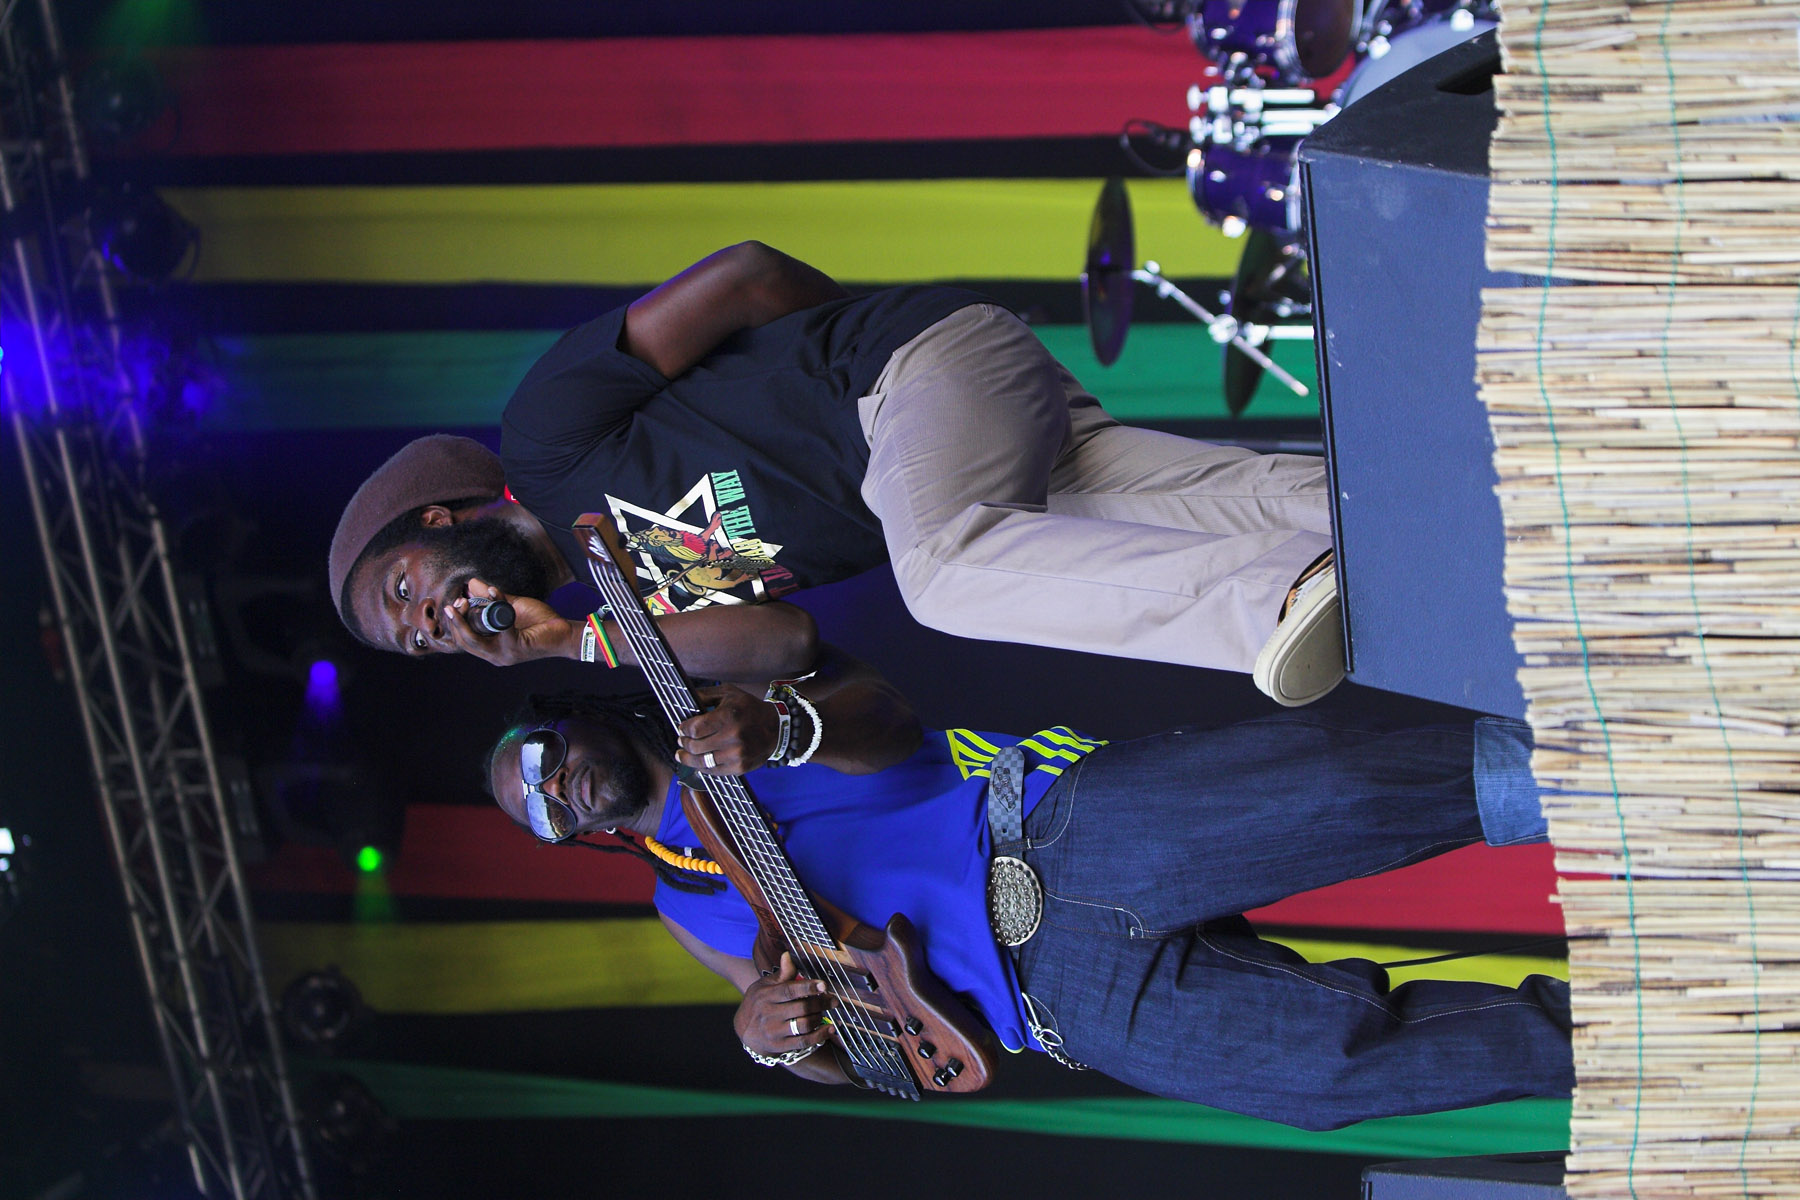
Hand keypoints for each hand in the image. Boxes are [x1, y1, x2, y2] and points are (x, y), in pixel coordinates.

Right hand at [441, 578, 577, 664]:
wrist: (566, 633)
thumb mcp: (512, 608)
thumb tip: (472, 584)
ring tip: (463, 601)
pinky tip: (495, 591)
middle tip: (455, 603)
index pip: (464, 641)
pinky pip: (500, 625)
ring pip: (474, 640)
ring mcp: (505, 654)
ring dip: (465, 620)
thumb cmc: (541, 622)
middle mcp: (495, 655)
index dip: (455, 624)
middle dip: (456, 622)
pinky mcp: (516, 647)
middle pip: (464, 642)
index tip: (454, 604)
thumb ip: (492, 599)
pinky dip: (496, 605)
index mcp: (492, 649)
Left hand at [676, 684, 778, 774]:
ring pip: (702, 762)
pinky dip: (702, 768)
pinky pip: (714, 771)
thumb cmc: (749, 709)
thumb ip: (705, 695)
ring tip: (682, 755)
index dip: (684, 729)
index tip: (681, 728)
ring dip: (688, 759)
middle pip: (696, 746)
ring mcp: (737, 754)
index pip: (695, 728)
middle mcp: (733, 736)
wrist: (776, 728)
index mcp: (729, 716)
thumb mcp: (729, 694)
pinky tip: (698, 763)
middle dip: (684, 744)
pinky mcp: (740, 767)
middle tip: (681, 741)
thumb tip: (685, 699)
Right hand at [734, 952, 833, 1056]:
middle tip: (834, 1000)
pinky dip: (819, 1036)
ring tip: (824, 1013)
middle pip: (801, 1008)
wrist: (744, 1029)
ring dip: (819, 1018)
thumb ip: (782, 974)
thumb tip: (788, 955)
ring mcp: (773, 1031)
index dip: (808, 987)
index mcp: (766, 995)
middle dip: (821, 1003)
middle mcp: (769, 1014)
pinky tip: (829, 1030)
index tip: (823, 985)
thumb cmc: (759, 1002)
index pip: (789, 990)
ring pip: (804, 1025)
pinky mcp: (779, 1046)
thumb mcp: (765, 985)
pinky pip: (803, 1042)